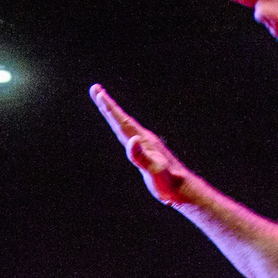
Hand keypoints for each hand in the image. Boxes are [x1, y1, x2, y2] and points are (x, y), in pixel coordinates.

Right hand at [90, 86, 198, 205]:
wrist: (182, 189)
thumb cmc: (167, 183)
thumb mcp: (154, 171)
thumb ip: (141, 156)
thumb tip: (132, 139)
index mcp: (142, 141)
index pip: (122, 122)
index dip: (109, 109)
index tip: (99, 93)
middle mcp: (144, 138)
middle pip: (122, 119)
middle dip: (108, 105)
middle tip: (95, 89)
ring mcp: (147, 144)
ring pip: (126, 125)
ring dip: (114, 113)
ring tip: (104, 102)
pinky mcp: (149, 151)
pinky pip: (132, 134)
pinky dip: (123, 126)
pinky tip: (122, 127)